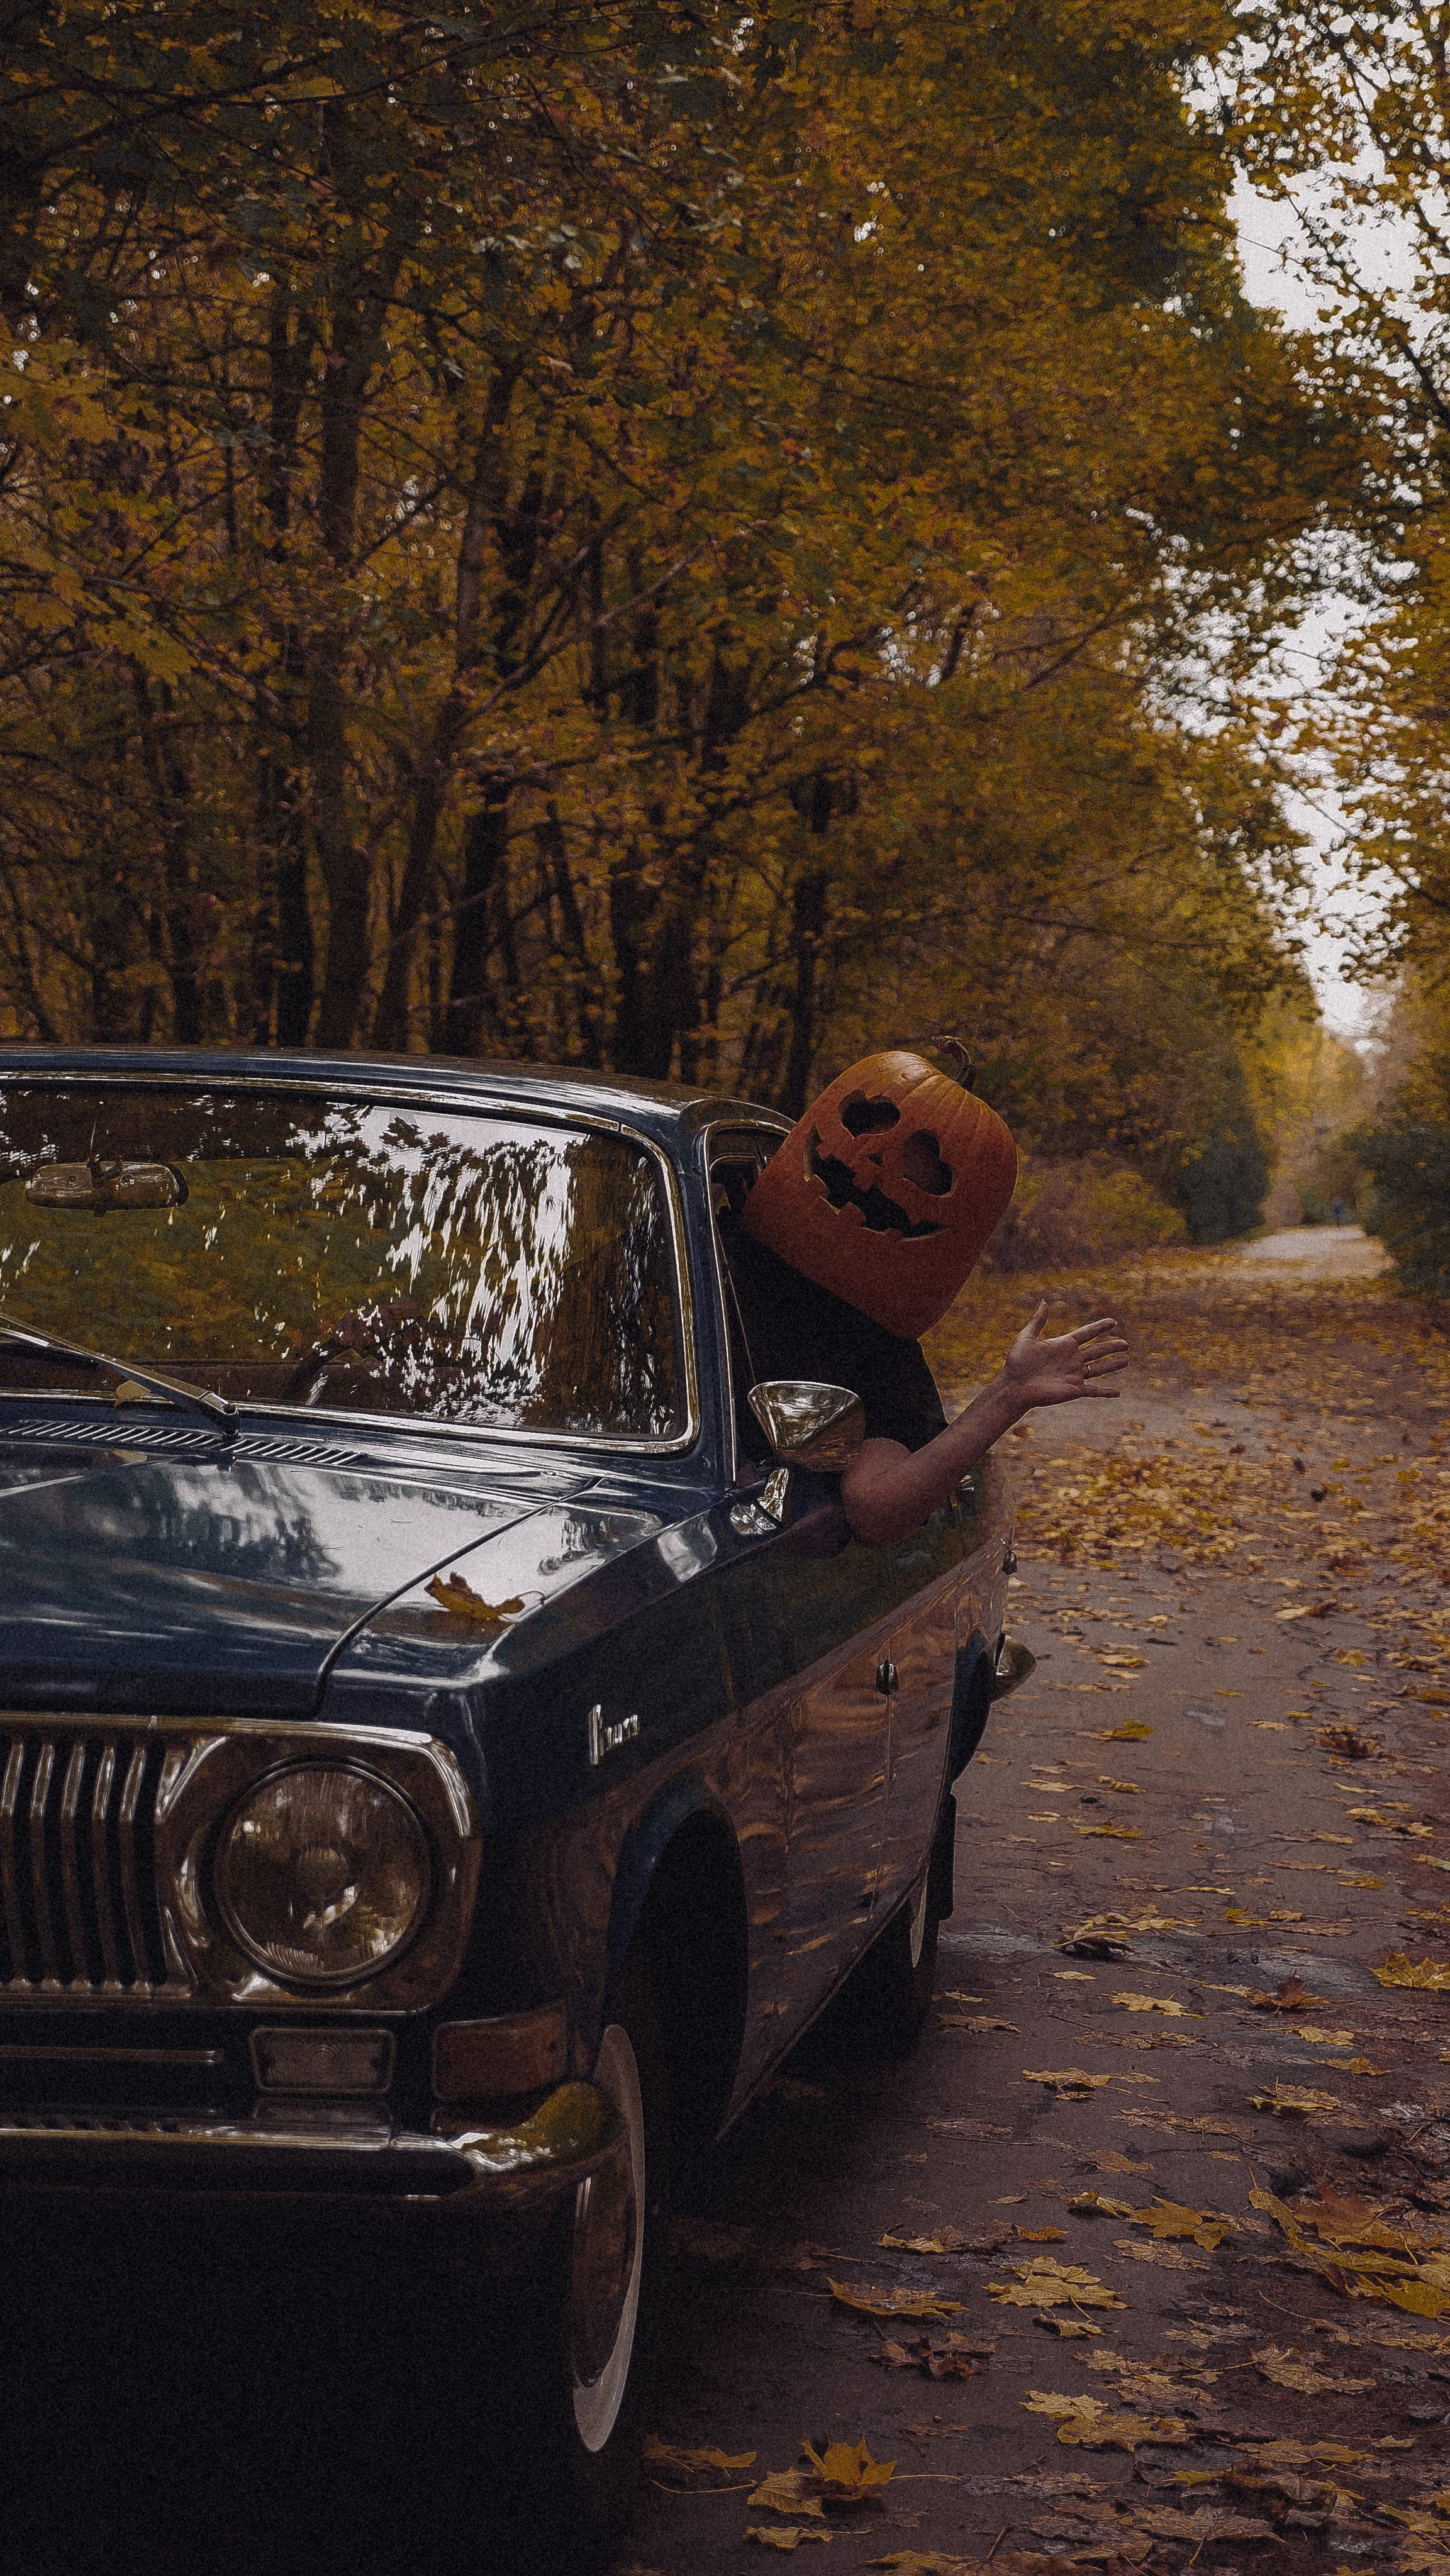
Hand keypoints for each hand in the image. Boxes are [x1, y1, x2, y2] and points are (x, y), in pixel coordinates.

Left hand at [1002, 1301, 1128, 1408]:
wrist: (1014, 1386)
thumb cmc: (1017, 1362)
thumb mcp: (1027, 1337)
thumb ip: (1037, 1320)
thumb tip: (1043, 1301)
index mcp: (1063, 1345)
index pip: (1086, 1334)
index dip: (1099, 1327)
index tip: (1112, 1322)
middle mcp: (1071, 1359)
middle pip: (1097, 1351)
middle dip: (1112, 1347)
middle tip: (1126, 1343)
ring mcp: (1074, 1375)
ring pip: (1099, 1369)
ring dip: (1113, 1365)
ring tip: (1127, 1359)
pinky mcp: (1074, 1390)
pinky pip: (1094, 1391)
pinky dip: (1106, 1392)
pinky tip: (1119, 1393)